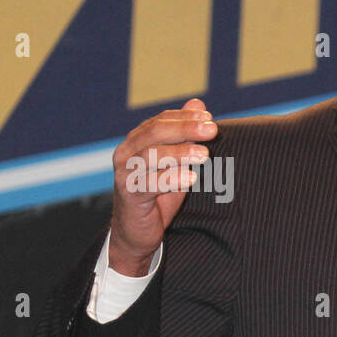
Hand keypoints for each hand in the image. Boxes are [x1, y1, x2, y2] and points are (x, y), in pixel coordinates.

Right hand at [109, 98, 217, 274]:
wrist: (137, 231)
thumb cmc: (159, 194)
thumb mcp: (175, 162)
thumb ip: (184, 135)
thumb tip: (199, 105)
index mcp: (137, 141)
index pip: (160, 121)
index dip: (184, 117)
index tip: (209, 118)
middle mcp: (127, 153)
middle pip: (154, 133)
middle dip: (185, 129)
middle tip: (212, 130)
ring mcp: (125, 173)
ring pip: (149, 156)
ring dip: (179, 153)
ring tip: (204, 155)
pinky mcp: (129, 195)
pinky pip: (148, 184)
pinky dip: (169, 179)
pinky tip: (190, 178)